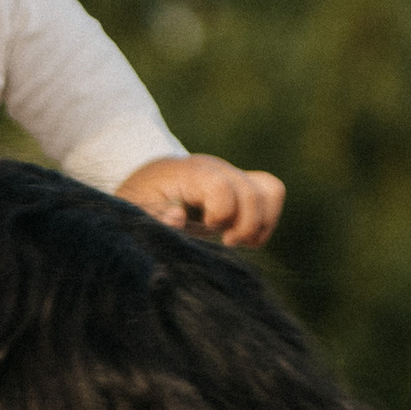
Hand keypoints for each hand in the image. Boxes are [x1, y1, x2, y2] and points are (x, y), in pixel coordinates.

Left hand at [116, 152, 284, 247]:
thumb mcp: (137, 210)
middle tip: (226, 241)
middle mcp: (218, 168)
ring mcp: (234, 175)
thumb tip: (177, 218)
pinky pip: (273, 194)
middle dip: (244, 225)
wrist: (150, 182)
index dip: (220, 213)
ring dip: (261, 222)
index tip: (206, 227)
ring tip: (238, 238)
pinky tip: (247, 236)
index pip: (222, 187)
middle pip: (252, 193)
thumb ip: (155, 216)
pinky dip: (267, 219)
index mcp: (191, 173)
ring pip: (271, 191)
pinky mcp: (243, 185)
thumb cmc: (142, 200)